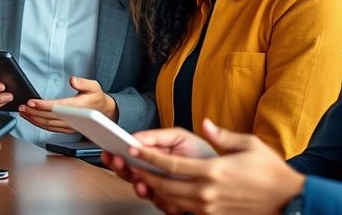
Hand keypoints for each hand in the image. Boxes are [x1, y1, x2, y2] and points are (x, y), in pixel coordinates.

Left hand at [19, 76, 116, 133]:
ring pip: (47, 125)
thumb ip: (83, 82)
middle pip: (48, 118)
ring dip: (33, 119)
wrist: (104, 112)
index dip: (42, 105)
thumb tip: (73, 80)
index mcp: (77, 108)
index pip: (56, 107)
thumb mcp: (93, 86)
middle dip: (33, 113)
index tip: (31, 102)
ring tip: (23, 112)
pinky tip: (31, 118)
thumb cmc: (97, 98)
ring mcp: (69, 126)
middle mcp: (72, 120)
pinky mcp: (67, 130)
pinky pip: (50, 128)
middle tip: (22, 107)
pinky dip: (38, 124)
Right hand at [102, 125, 217, 193]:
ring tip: (140, 180)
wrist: (229, 173)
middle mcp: (155, 174)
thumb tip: (136, 137)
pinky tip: (160, 192)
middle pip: (130, 175)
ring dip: (139, 186)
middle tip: (119, 161)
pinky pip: (163, 204)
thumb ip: (157, 136)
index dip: (117, 154)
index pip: (129, 157)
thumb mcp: (180, 137)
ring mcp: (163, 189)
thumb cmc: (203, 154)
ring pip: (144, 191)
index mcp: (154, 157)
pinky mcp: (174, 203)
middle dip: (122, 169)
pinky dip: (161, 199)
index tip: (112, 150)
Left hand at [129, 119, 304, 214]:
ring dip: (155, 190)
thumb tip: (205, 124)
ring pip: (172, 201)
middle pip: (165, 185)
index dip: (149, 156)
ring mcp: (210, 208)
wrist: (288, 200)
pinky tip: (167, 194)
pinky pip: (186, 210)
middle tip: (132, 165)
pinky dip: (172, 202)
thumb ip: (222, 135)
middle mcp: (208, 192)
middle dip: (145, 175)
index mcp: (213, 171)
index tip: (134, 149)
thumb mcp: (249, 144)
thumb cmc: (271, 172)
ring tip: (144, 178)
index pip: (171, 164)